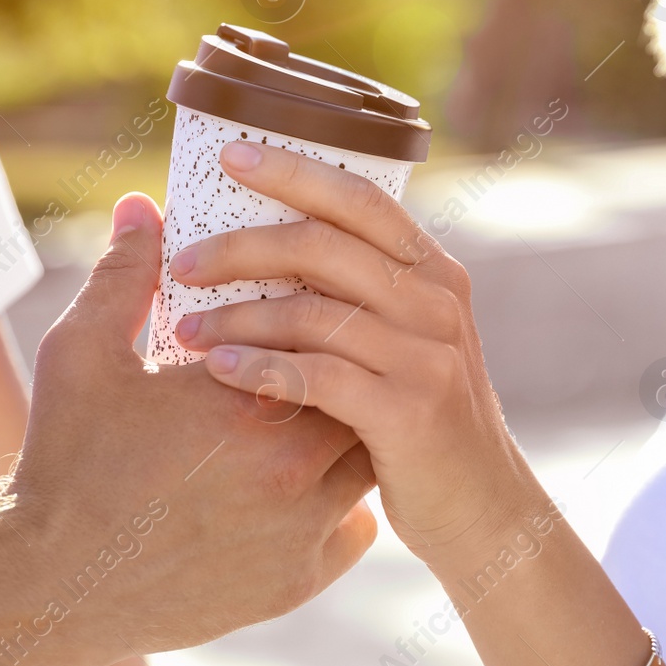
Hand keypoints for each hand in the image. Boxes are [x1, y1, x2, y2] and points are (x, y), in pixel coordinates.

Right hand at [3, 192, 377, 656]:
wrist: (51, 586)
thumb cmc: (65, 463)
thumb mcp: (82, 353)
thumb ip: (124, 275)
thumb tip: (144, 205)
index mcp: (245, 393)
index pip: (326, 332)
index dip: (321, 317)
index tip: (305, 309)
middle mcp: (289, 460)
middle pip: (360, 390)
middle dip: (340, 373)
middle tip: (316, 361)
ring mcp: (301, 527)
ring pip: (367, 459)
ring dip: (352, 436)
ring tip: (317, 418)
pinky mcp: (299, 581)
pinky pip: (358, 530)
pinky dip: (345, 508)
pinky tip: (310, 489)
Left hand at [167, 141, 535, 570]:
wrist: (483, 510)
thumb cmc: (421, 421)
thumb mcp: (409, 342)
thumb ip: (359, 293)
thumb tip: (270, 244)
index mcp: (434, 272)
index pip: (360, 198)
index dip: (294, 170)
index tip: (230, 155)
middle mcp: (437, 301)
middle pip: (323, 245)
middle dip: (241, 246)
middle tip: (182, 262)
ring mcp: (427, 355)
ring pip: (312, 311)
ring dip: (237, 316)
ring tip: (182, 333)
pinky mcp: (409, 411)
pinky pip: (314, 375)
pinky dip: (258, 368)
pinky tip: (219, 369)